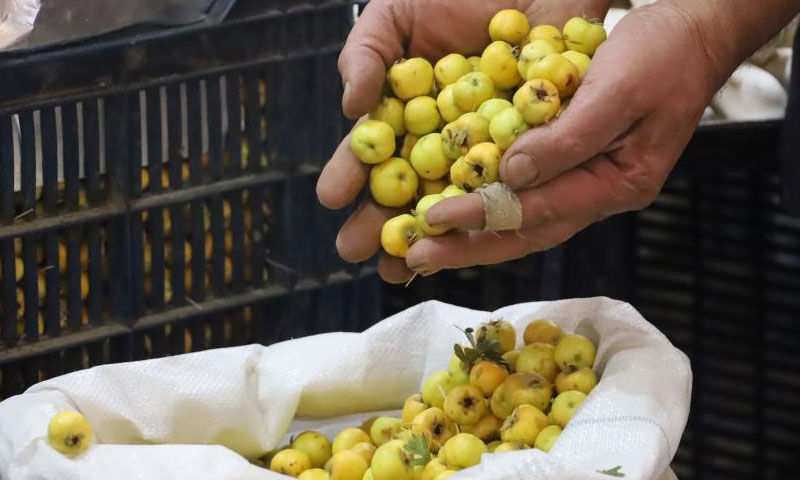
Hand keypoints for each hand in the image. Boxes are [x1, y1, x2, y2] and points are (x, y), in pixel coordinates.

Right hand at [316, 0, 620, 282]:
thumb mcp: (395, 13)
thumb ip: (365, 53)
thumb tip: (351, 109)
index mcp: (403, 114)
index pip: (371, 152)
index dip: (351, 174)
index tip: (332, 197)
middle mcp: (441, 139)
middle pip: (407, 187)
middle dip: (380, 221)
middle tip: (357, 251)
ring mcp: (485, 147)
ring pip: (456, 197)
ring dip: (432, 233)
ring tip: (409, 262)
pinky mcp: (533, 147)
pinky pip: (514, 182)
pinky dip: (498, 208)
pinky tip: (480, 234)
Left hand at [406, 2, 721, 277]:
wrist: (693, 32)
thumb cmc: (665, 54)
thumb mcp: (618, 89)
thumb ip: (568, 138)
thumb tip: (511, 175)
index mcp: (618, 183)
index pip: (539, 211)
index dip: (483, 217)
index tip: (433, 220)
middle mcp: (601, 194)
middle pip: (527, 231)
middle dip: (469, 246)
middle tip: (416, 256)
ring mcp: (589, 182)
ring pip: (524, 219)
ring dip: (475, 234)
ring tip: (427, 246)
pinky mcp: (576, 163)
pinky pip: (527, 192)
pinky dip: (489, 202)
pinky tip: (456, 206)